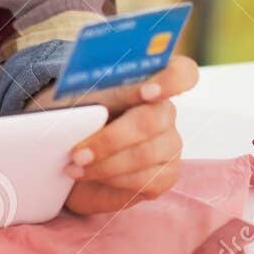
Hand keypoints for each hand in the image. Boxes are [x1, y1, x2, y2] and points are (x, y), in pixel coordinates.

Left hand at [28, 53, 198, 214]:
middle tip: (78, 152)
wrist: (71, 154)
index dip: (170, 81)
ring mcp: (170, 145)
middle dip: (111, 139)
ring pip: (144, 154)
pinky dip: (111, 179)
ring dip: (105, 163)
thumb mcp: (77, 98)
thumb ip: (93, 91)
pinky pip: (144, 180)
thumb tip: (97, 97)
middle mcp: (165, 112)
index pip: (182, 73)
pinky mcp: (165, 176)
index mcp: (149, 82)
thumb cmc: (77, 118)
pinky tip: (89, 175)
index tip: (146, 92)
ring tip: (75, 165)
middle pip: (151, 121)